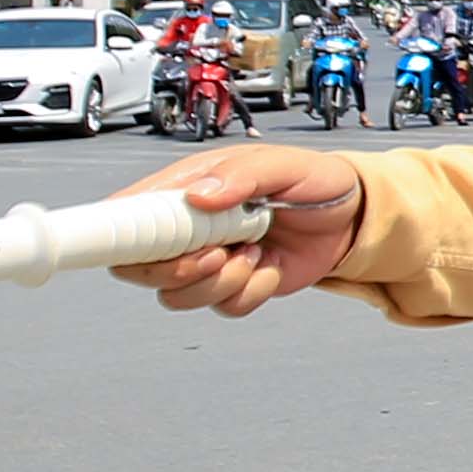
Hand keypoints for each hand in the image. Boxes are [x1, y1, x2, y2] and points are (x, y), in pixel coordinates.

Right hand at [112, 140, 370, 314]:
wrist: (351, 215)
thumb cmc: (312, 179)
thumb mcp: (282, 164)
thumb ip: (241, 175)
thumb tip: (199, 195)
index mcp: (186, 189)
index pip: (127, 215)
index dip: (121, 235)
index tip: (150, 243)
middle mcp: (190, 227)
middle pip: (140, 267)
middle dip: (178, 269)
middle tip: (218, 252)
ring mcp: (209, 259)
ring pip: (178, 295)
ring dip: (219, 282)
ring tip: (253, 252)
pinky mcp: (235, 285)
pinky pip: (224, 307)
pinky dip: (250, 292)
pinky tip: (269, 267)